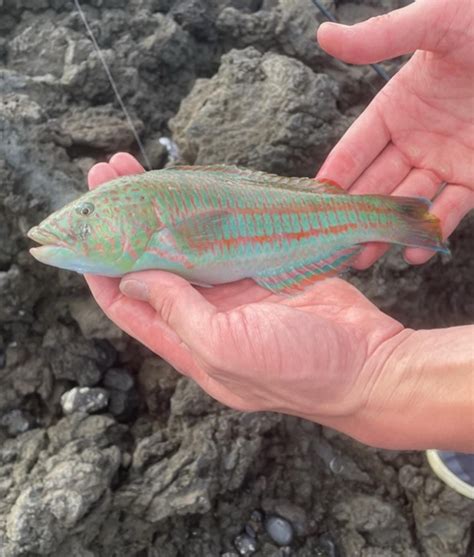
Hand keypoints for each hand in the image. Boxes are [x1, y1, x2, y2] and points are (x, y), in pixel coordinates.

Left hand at [85, 153, 406, 446]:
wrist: (367, 362)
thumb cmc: (297, 368)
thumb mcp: (225, 349)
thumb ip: (176, 313)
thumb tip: (131, 280)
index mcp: (187, 342)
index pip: (126, 304)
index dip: (100, 268)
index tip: (84, 228)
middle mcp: (203, 315)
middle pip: (151, 266)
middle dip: (126, 225)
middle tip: (106, 178)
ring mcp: (233, 290)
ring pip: (184, 245)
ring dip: (160, 211)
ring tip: (134, 169)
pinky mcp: (262, 270)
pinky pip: (222, 237)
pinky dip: (203, 213)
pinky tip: (187, 186)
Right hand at [317, 0, 473, 268]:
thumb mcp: (435, 22)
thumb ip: (381, 37)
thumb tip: (323, 34)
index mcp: (396, 108)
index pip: (356, 149)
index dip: (336, 174)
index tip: (315, 202)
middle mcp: (414, 140)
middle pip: (377, 183)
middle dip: (355, 214)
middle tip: (332, 243)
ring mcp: (445, 160)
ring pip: (408, 203)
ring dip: (387, 231)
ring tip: (365, 258)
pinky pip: (452, 208)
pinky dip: (435, 229)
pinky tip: (415, 252)